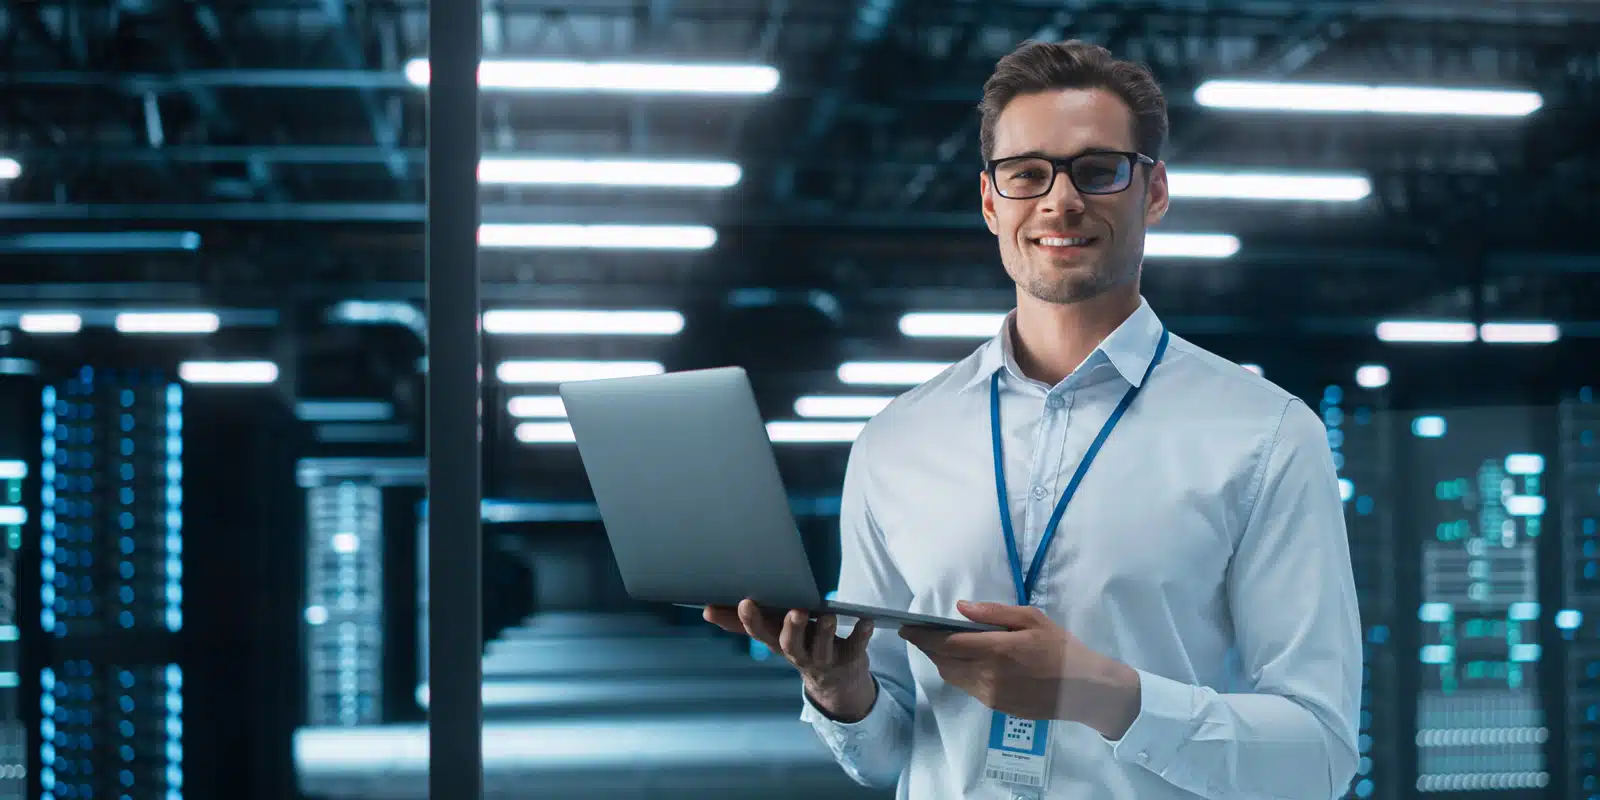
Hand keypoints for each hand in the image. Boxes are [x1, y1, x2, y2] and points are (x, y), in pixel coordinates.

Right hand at [703, 599, 876, 719]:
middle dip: (791, 628)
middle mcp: (800, 655)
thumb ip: (745, 623)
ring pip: (822, 647)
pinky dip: (860, 634)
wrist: (837, 684)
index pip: (761, 634)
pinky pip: (856, 647)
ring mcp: (825, 659)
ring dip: (825, 631)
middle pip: (791, 645)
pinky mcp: (850, 659)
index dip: (751, 620)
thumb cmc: (802, 648)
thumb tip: (706, 610)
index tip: (744, 601)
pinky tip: (864, 620)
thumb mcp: (775, 637)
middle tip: (795, 611)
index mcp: (779, 645)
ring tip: (827, 615)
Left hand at [899, 600, 1140, 737]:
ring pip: (952, 677)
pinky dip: (959, 673)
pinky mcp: (996, 707)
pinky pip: (967, 688)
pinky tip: (967, 662)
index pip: (945, 643)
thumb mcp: (1032, 619)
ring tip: (941, 646)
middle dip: (927, 647)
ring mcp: (990, 695)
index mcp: (996, 650)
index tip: (905, 627)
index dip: (921, 636)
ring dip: (941, 661)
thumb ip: (993, 613)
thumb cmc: (1060, 648)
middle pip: (943, 661)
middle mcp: (987, 675)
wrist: (1084, 689)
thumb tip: (960, 608)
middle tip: (920, 634)